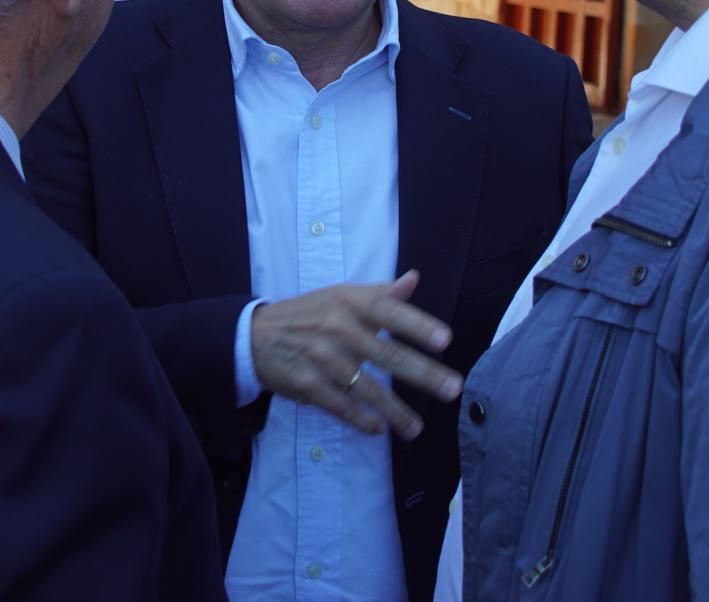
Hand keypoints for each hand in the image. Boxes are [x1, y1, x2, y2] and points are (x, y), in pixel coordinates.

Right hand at [250, 270, 462, 437]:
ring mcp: (323, 358)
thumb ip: (380, 293)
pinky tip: (378, 429)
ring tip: (416, 428)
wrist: (256, 335)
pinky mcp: (309, 384)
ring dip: (396, 411)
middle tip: (453, 389)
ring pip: (369, 389)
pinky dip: (361, 420)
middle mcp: (340, 328)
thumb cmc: (309, 313)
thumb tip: (413, 279)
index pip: (391, 312)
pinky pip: (342, 406)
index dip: (419, 326)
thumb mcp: (341, 296)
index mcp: (351, 302)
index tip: (446, 341)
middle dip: (424, 375)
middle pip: (389, 355)